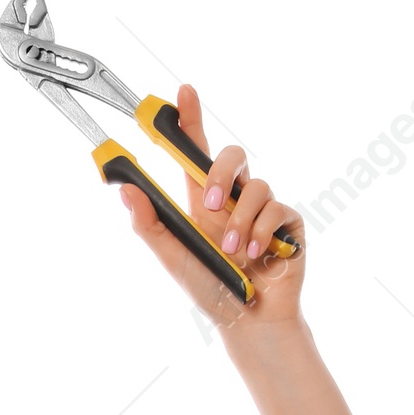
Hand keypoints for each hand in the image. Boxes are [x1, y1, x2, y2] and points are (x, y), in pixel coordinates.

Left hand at [117, 84, 305, 335]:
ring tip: (234, 252)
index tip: (182, 93)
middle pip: (232, 155)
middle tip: (209, 205)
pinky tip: (255, 256)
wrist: (249, 321)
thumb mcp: (173, 258)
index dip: (190, 119)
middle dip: (220, 175)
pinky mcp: (287, 221)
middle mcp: (233, 198)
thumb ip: (149, 225)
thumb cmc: (209, 290)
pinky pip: (277, 208)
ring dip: (240, 220)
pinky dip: (262, 232)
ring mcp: (262, 208)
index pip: (196, 152)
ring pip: (256, 185)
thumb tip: (126, 190)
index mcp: (202, 202)